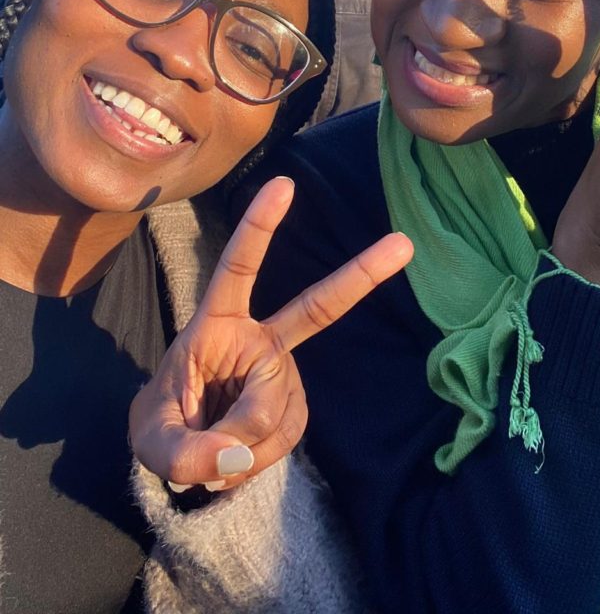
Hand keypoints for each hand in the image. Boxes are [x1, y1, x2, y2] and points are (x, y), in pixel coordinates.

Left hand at [130, 176, 412, 489]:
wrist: (184, 451)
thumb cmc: (161, 424)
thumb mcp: (151, 440)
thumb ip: (184, 452)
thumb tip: (235, 459)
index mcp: (218, 323)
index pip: (238, 268)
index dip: (259, 227)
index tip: (284, 184)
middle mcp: (260, 340)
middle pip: (316, 308)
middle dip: (361, 274)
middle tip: (403, 244)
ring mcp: (283, 372)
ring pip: (278, 411)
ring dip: (244, 445)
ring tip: (214, 453)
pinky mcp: (295, 405)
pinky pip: (285, 436)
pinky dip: (258, 458)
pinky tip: (238, 459)